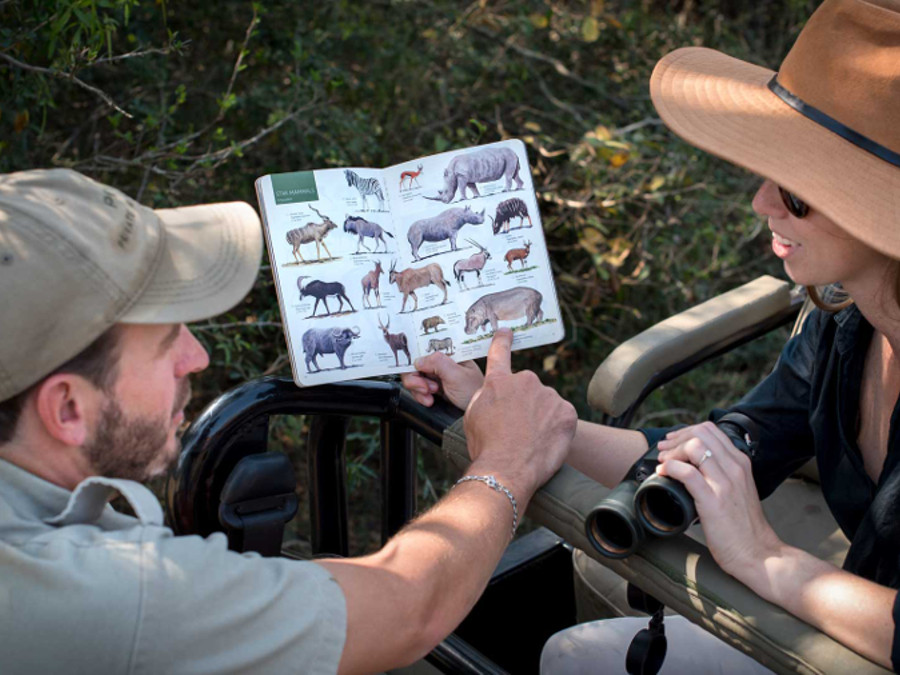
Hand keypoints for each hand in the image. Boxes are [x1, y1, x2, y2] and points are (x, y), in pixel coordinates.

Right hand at [401, 353, 483, 409]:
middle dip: (416, 377)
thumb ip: (438, 364)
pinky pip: (417, 388)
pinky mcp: (433, 386)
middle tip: (425, 388)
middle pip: (416, 363)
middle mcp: (441, 361)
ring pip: (414, 376)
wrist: (478, 414)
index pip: (425, 348)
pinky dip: (420, 395)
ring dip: (418, 388)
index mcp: (449, 353)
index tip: (415, 370)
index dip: (416, 358)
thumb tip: (418, 360)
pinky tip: (430, 400)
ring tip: (430, 395)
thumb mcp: (457, 376)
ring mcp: (437, 374)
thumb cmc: (474, 392)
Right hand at [463, 329, 576, 498]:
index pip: (500, 353)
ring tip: (530, 440)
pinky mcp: (566, 412)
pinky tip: (545, 442)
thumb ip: (487, 395)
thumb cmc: (486, 446)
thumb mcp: (473, 415)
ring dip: (541, 416)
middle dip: (524, 403)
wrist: (507, 469)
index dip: (502, 341)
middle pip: (527, 388)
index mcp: (499, 381)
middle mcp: (524, 381)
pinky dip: (556, 427)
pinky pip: (562, 416)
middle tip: (517, 428)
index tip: (506, 332)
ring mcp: (548, 395)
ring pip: (546, 403)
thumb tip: (496, 390)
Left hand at [656, 422, 781, 576]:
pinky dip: (670, 468)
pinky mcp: (713, 500)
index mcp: (740, 463)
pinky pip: (688, 473)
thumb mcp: (737, 490)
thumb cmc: (744, 526)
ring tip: (663, 462)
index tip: (673, 441)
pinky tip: (663, 474)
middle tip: (664, 449)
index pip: (711, 430)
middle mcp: (735, 468)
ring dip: (672, 451)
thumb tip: (695, 465)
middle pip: (701, 433)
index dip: (686, 432)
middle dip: (677, 438)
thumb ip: (722, 474)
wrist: (758, 553)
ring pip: (694, 447)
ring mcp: (725, 483)